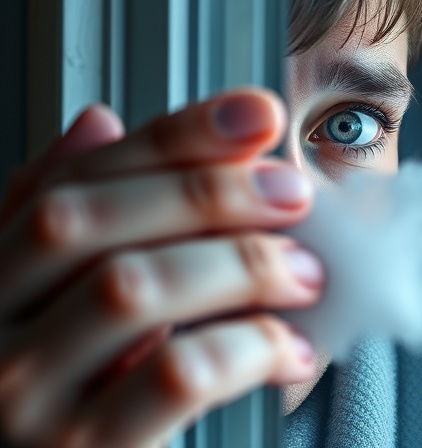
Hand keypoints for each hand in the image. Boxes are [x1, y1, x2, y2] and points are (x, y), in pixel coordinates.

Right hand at [0, 89, 322, 446]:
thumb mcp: (77, 302)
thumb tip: (100, 121)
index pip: (71, 180)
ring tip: (305, 274)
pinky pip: (179, 373)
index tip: (257, 113)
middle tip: (293, 194)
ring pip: (134, 288)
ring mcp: (24, 397)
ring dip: (242, 264)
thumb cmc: (89, 397)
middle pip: (89, 222)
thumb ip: (83, 218)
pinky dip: (252, 344)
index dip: (171, 136)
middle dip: (210, 193)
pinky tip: (291, 350)